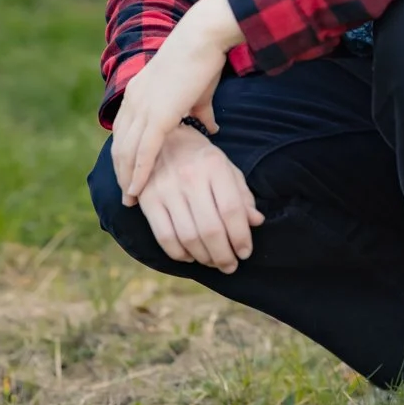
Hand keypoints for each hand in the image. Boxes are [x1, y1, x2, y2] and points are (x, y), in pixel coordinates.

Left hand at [111, 0, 242, 203]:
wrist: (204, 37)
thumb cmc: (204, 60)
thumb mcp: (198, 92)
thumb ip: (199, 112)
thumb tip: (212, 128)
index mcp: (139, 92)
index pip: (125, 131)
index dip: (126, 155)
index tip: (129, 174)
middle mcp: (134, 101)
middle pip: (120, 145)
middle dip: (122, 172)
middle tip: (127, 196)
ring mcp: (143, 108)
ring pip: (128, 153)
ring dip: (127, 179)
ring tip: (131, 201)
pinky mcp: (158, 116)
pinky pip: (144, 152)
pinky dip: (139, 174)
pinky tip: (137, 191)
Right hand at [136, 124, 264, 272]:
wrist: (161, 138)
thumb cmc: (201, 158)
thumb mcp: (227, 168)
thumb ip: (242, 195)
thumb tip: (257, 222)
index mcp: (214, 166)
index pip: (232, 210)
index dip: (241, 237)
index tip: (245, 252)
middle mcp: (190, 177)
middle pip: (210, 228)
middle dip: (224, 255)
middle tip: (230, 266)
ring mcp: (166, 189)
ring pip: (188, 237)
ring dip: (204, 258)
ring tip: (213, 263)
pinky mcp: (147, 199)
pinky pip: (164, 236)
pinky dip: (179, 254)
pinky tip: (191, 256)